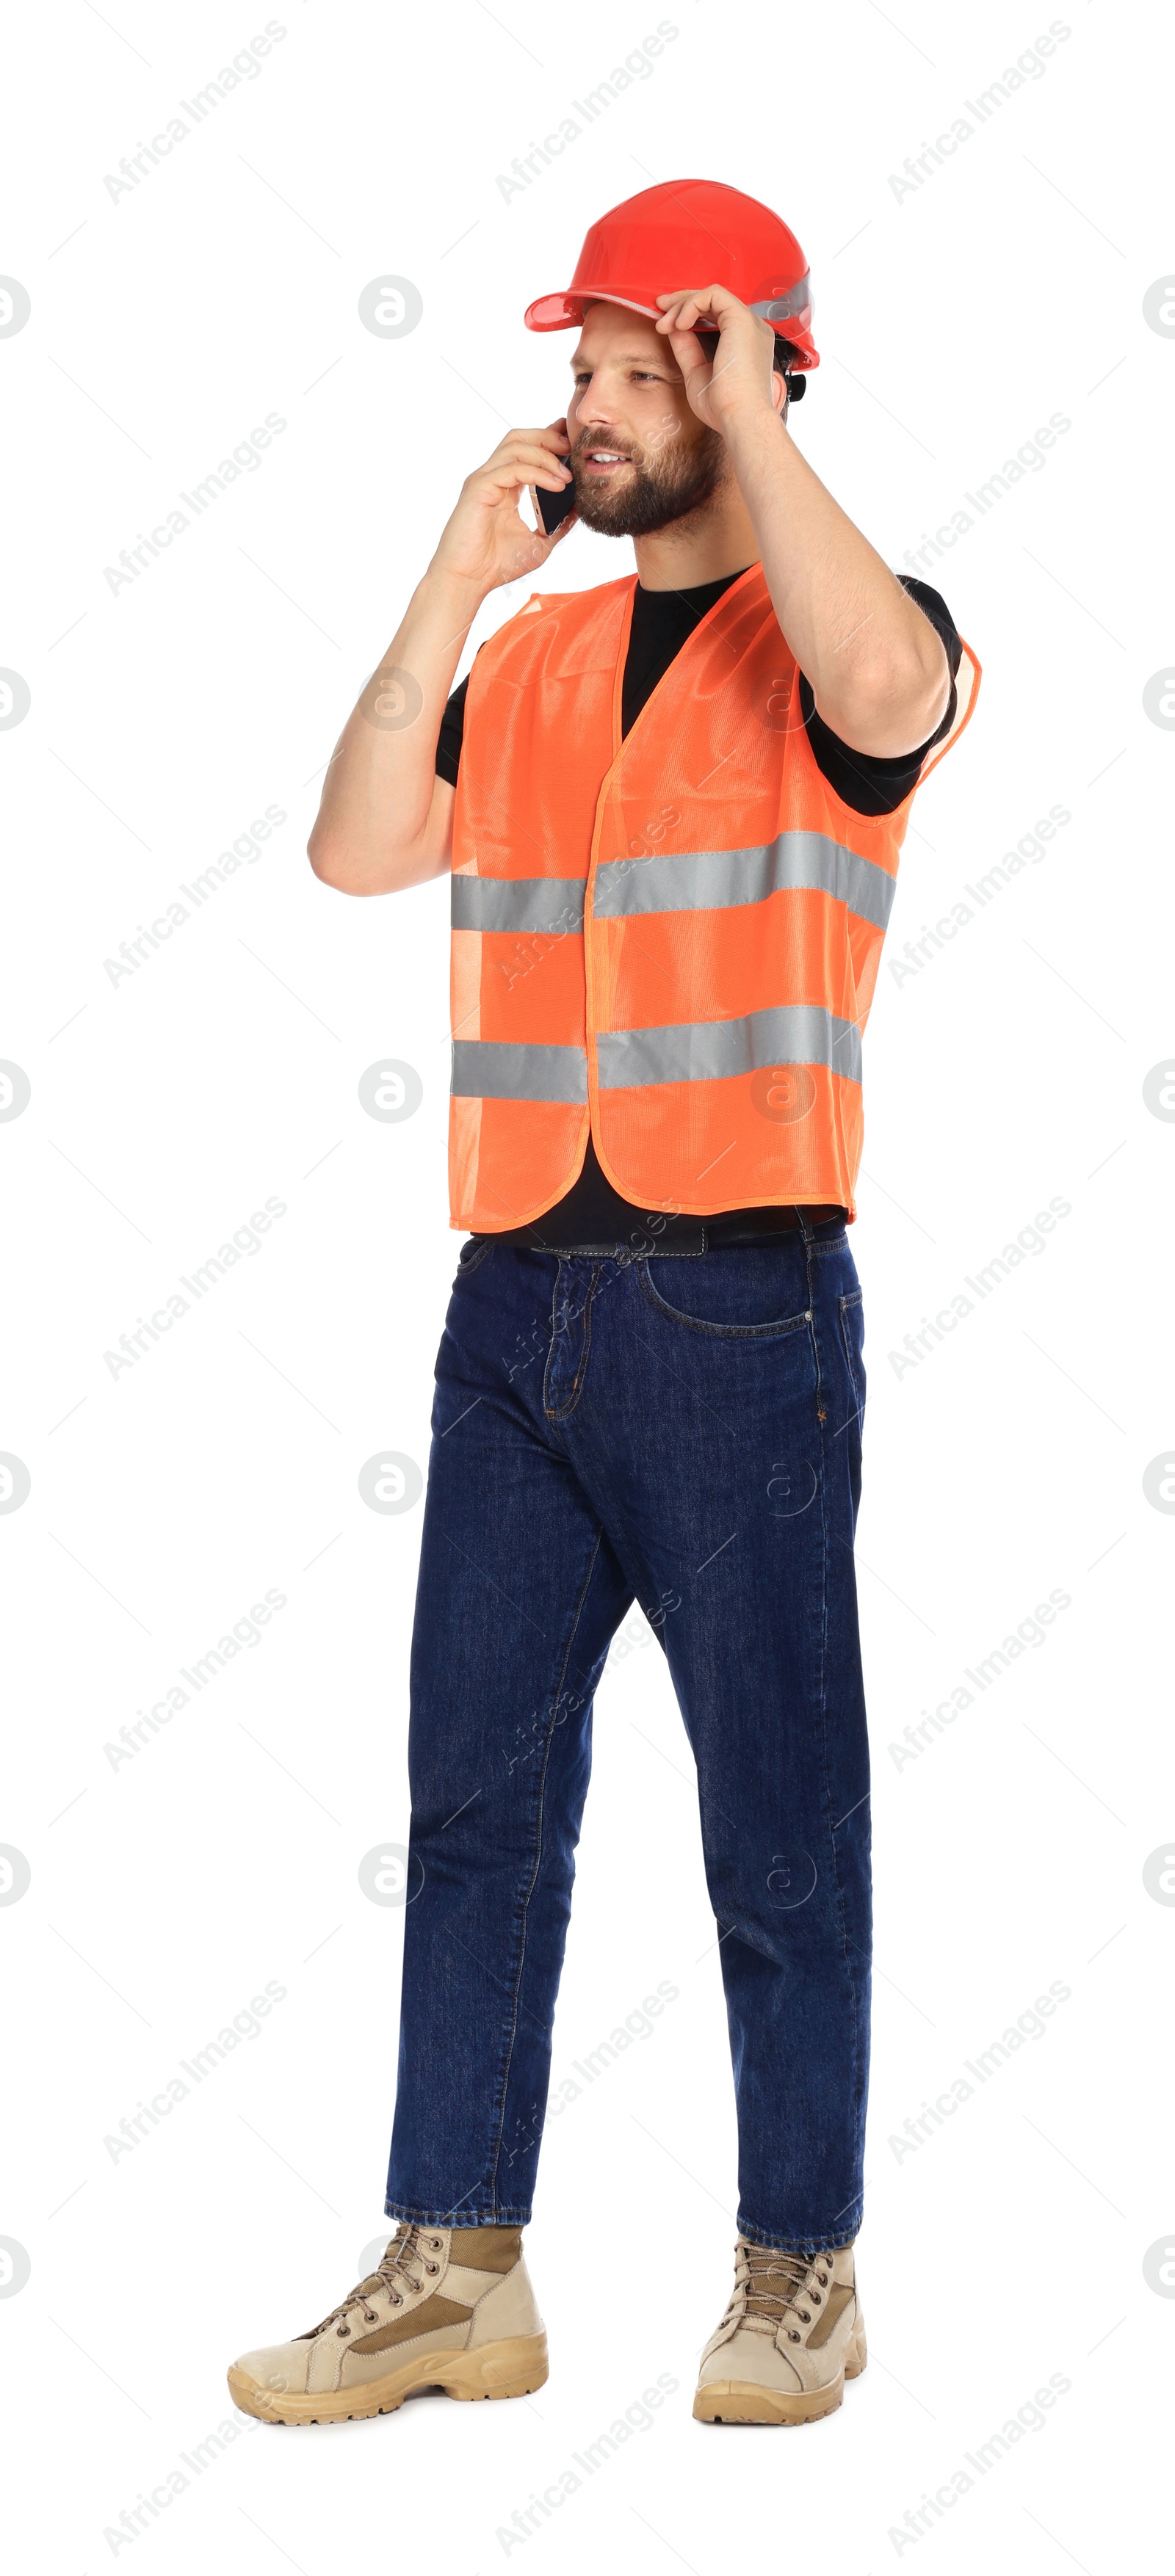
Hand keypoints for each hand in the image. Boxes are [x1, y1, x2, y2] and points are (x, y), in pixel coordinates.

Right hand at [430, 421, 575, 596]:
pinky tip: (556, 485)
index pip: (526, 450)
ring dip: (546, 456)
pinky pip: (512, 469)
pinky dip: (537, 473)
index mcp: (505, 487)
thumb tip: (579, 510)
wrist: (468, 581)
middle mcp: (492, 478)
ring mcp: (484, 480)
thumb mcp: (539, 543)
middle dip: (548, 437)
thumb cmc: (496, 565)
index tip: (572, 445)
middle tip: (572, 449)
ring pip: (515, 447)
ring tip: (567, 475)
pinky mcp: (479, 488)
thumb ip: (558, 525)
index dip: (549, 440)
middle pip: (519, 437)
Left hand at [654, 286, 779, 435]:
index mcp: (744, 343)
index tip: (665, 322)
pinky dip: (691, 304)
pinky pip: (713, 294)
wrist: (740, 419)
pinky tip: (680, 324)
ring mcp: (749, 323)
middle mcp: (750, 330)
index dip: (688, 312)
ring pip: (711, 295)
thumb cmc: (724, 407)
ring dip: (682, 305)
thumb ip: (687, 349)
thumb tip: (673, 329)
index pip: (715, 315)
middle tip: (659, 314)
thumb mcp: (696, 373)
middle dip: (681, 303)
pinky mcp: (742, 319)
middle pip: (713, 301)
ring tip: (665, 325)